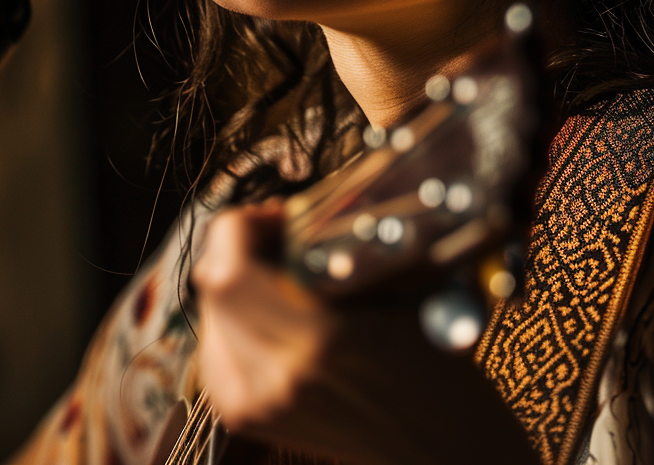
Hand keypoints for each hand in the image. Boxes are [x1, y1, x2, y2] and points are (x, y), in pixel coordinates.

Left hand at [191, 201, 537, 464]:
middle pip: (212, 286)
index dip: (244, 227)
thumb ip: (342, 251)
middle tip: (278, 234)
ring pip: (209, 312)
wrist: (444, 450)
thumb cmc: (436, 371)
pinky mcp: (246, 415)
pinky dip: (233, 317)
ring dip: (235, 280)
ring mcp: (255, 403)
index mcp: (319, 341)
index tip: (279, 216)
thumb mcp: (401, 293)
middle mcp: (276, 377)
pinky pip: (216, 345)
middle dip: (239, 247)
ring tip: (278, 271)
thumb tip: (300, 213)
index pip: (229, 270)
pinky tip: (271, 310)